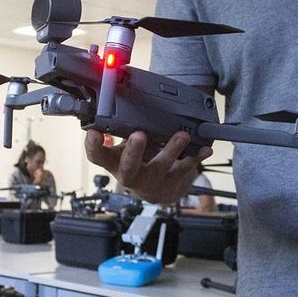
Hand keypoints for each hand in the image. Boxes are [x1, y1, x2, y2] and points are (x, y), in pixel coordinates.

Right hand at [85, 130, 209, 205]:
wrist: (158, 191)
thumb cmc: (138, 164)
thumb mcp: (123, 149)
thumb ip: (118, 131)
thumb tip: (111, 105)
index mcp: (115, 164)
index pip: (97, 157)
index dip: (92, 146)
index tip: (93, 132)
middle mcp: (131, 176)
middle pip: (128, 168)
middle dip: (133, 152)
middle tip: (138, 135)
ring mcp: (153, 181)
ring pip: (160, 168)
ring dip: (171, 151)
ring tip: (181, 136)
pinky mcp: (173, 182)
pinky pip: (186, 169)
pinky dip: (196, 157)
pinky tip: (204, 148)